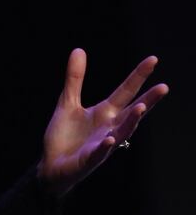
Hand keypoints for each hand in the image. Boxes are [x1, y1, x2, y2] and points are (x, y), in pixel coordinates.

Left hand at [39, 49, 168, 196]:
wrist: (51, 165)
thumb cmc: (64, 136)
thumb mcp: (67, 103)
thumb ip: (75, 79)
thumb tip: (79, 50)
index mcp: (105, 113)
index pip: (126, 91)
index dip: (138, 76)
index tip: (153, 59)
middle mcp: (110, 127)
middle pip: (132, 111)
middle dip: (148, 100)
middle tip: (164, 87)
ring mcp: (103, 144)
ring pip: (122, 132)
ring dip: (132, 121)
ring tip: (142, 107)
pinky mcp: (90, 159)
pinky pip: (100, 153)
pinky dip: (105, 146)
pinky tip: (109, 139)